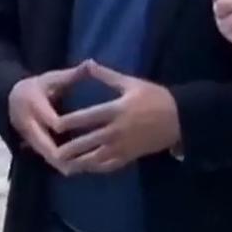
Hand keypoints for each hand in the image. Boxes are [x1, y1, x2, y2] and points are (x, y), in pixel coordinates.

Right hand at [8, 62, 90, 172]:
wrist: (11, 96)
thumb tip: (91, 62)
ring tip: (79, 169)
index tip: (82, 132)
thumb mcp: (53, 77)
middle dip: (61, 153)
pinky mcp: (28, 143)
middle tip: (82, 161)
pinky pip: (42, 155)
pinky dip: (56, 162)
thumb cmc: (39, 86)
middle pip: (44, 142)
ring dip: (59, 161)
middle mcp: (27, 120)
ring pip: (42, 152)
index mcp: (34, 102)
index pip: (49, 118)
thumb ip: (72, 74)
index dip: (63, 127)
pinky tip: (72, 169)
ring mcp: (25, 134)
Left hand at [55, 61, 180, 174]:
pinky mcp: (130, 156)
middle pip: (88, 142)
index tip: (54, 125)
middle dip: (69, 148)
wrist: (179, 118)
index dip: (70, 123)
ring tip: (62, 165)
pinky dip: (95, 168)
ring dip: (79, 162)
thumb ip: (107, 75)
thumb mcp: (131, 82)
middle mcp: (117, 131)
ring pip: (97, 158)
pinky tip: (84, 168)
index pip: (88, 118)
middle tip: (52, 151)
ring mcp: (124, 146)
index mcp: (116, 110)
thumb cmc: (154, 97)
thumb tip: (88, 62)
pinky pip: (109, 165)